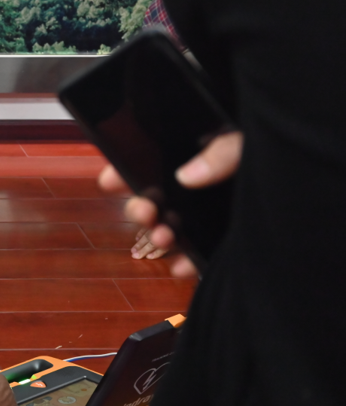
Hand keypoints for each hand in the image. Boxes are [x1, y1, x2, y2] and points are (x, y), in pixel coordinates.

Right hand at [99, 131, 242, 277]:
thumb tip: (187, 176)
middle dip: (141, 209)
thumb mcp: (251, 137)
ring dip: (160, 237)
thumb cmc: (295, 148)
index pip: (154, 157)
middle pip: (158, 197)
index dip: (126, 169)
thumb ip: (224, 150)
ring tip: (166, 240)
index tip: (110, 182)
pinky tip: (181, 267)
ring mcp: (215, 212)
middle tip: (146, 214)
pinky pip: (202, 253)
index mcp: (204, 149)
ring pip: (174, 227)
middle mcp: (204, 183)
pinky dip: (188, 263)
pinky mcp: (233, 237)